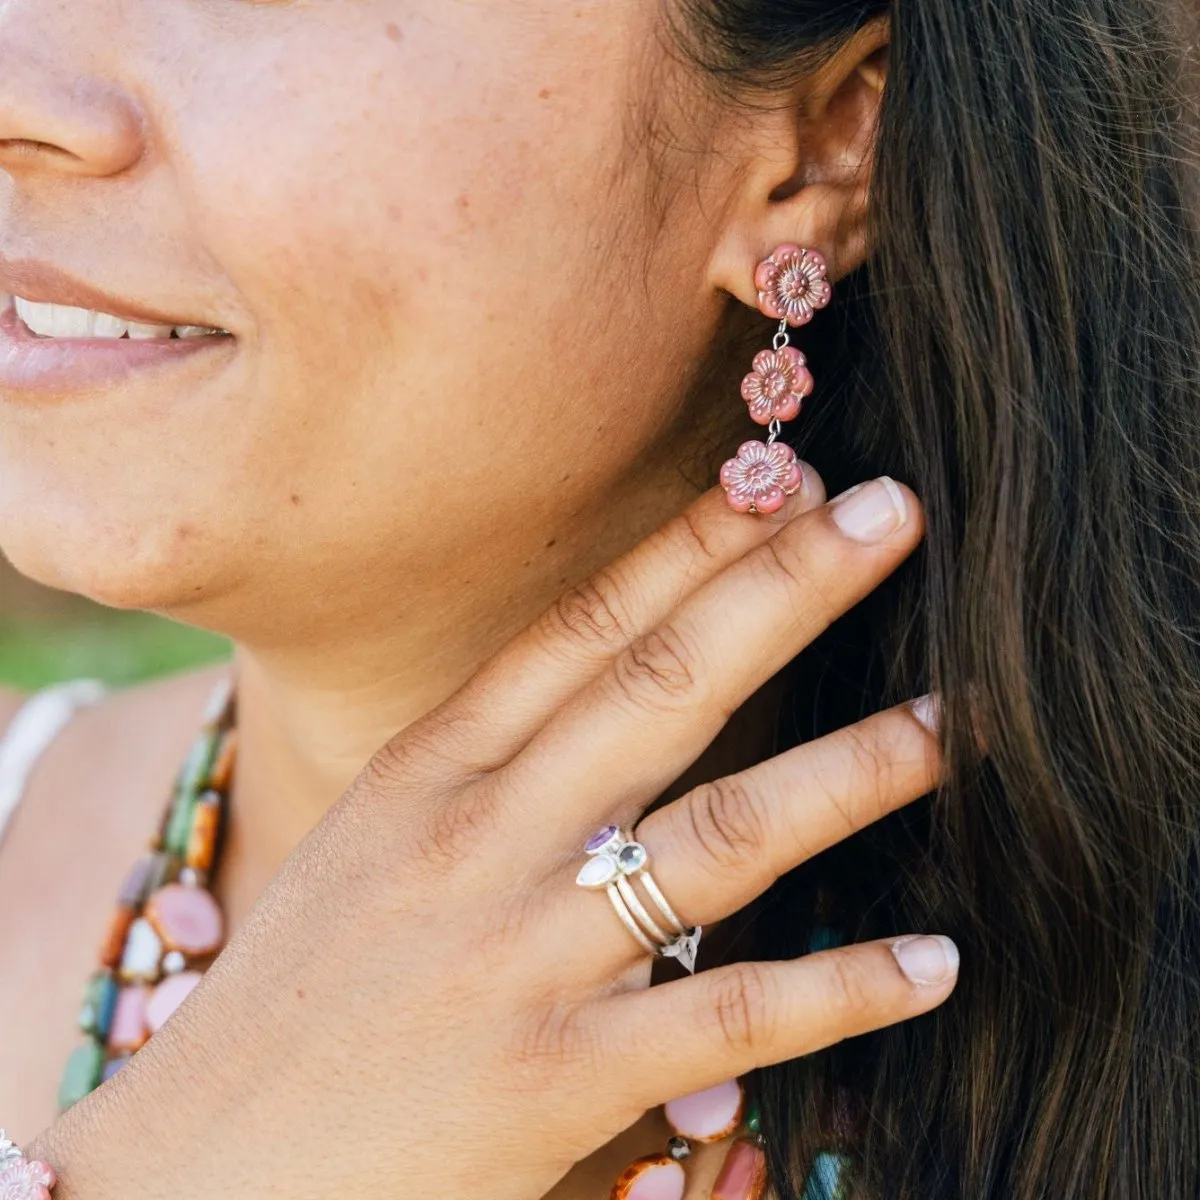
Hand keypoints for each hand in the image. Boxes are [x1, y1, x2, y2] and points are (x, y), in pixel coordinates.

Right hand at [38, 470, 955, 1198]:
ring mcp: (520, 953)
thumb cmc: (295, 995)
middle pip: (662, 688)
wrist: (201, 1174)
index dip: (689, 545)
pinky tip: (932, 962)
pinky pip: (725, 1015)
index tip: (778, 480)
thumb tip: (596, 694)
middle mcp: (481, 838)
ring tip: (948, 725)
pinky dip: (838, 989)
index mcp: (430, 771)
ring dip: (846, 772)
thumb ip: (480, 767)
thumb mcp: (369, 842)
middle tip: (892, 514)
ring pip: (716, 837)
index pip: (582, 629)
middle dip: (784, 590)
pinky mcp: (552, 1077)